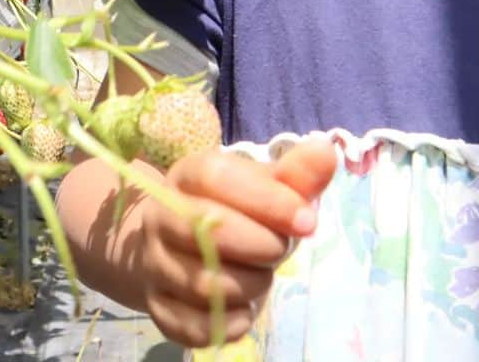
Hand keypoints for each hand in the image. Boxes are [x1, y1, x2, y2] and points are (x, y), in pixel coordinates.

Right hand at [139, 137, 336, 346]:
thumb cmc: (232, 210)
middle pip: (206, 229)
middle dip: (261, 245)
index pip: (216, 178)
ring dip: (251, 285)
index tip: (307, 221)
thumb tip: (325, 152)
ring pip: (204, 284)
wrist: (178, 246)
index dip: (265, 199)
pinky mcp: (157, 307)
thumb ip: (295, 173)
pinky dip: (231, 322)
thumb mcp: (262, 186)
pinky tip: (246, 308)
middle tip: (281, 248)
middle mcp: (160, 216)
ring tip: (262, 274)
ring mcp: (153, 263)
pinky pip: (194, 326)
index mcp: (187, 175)